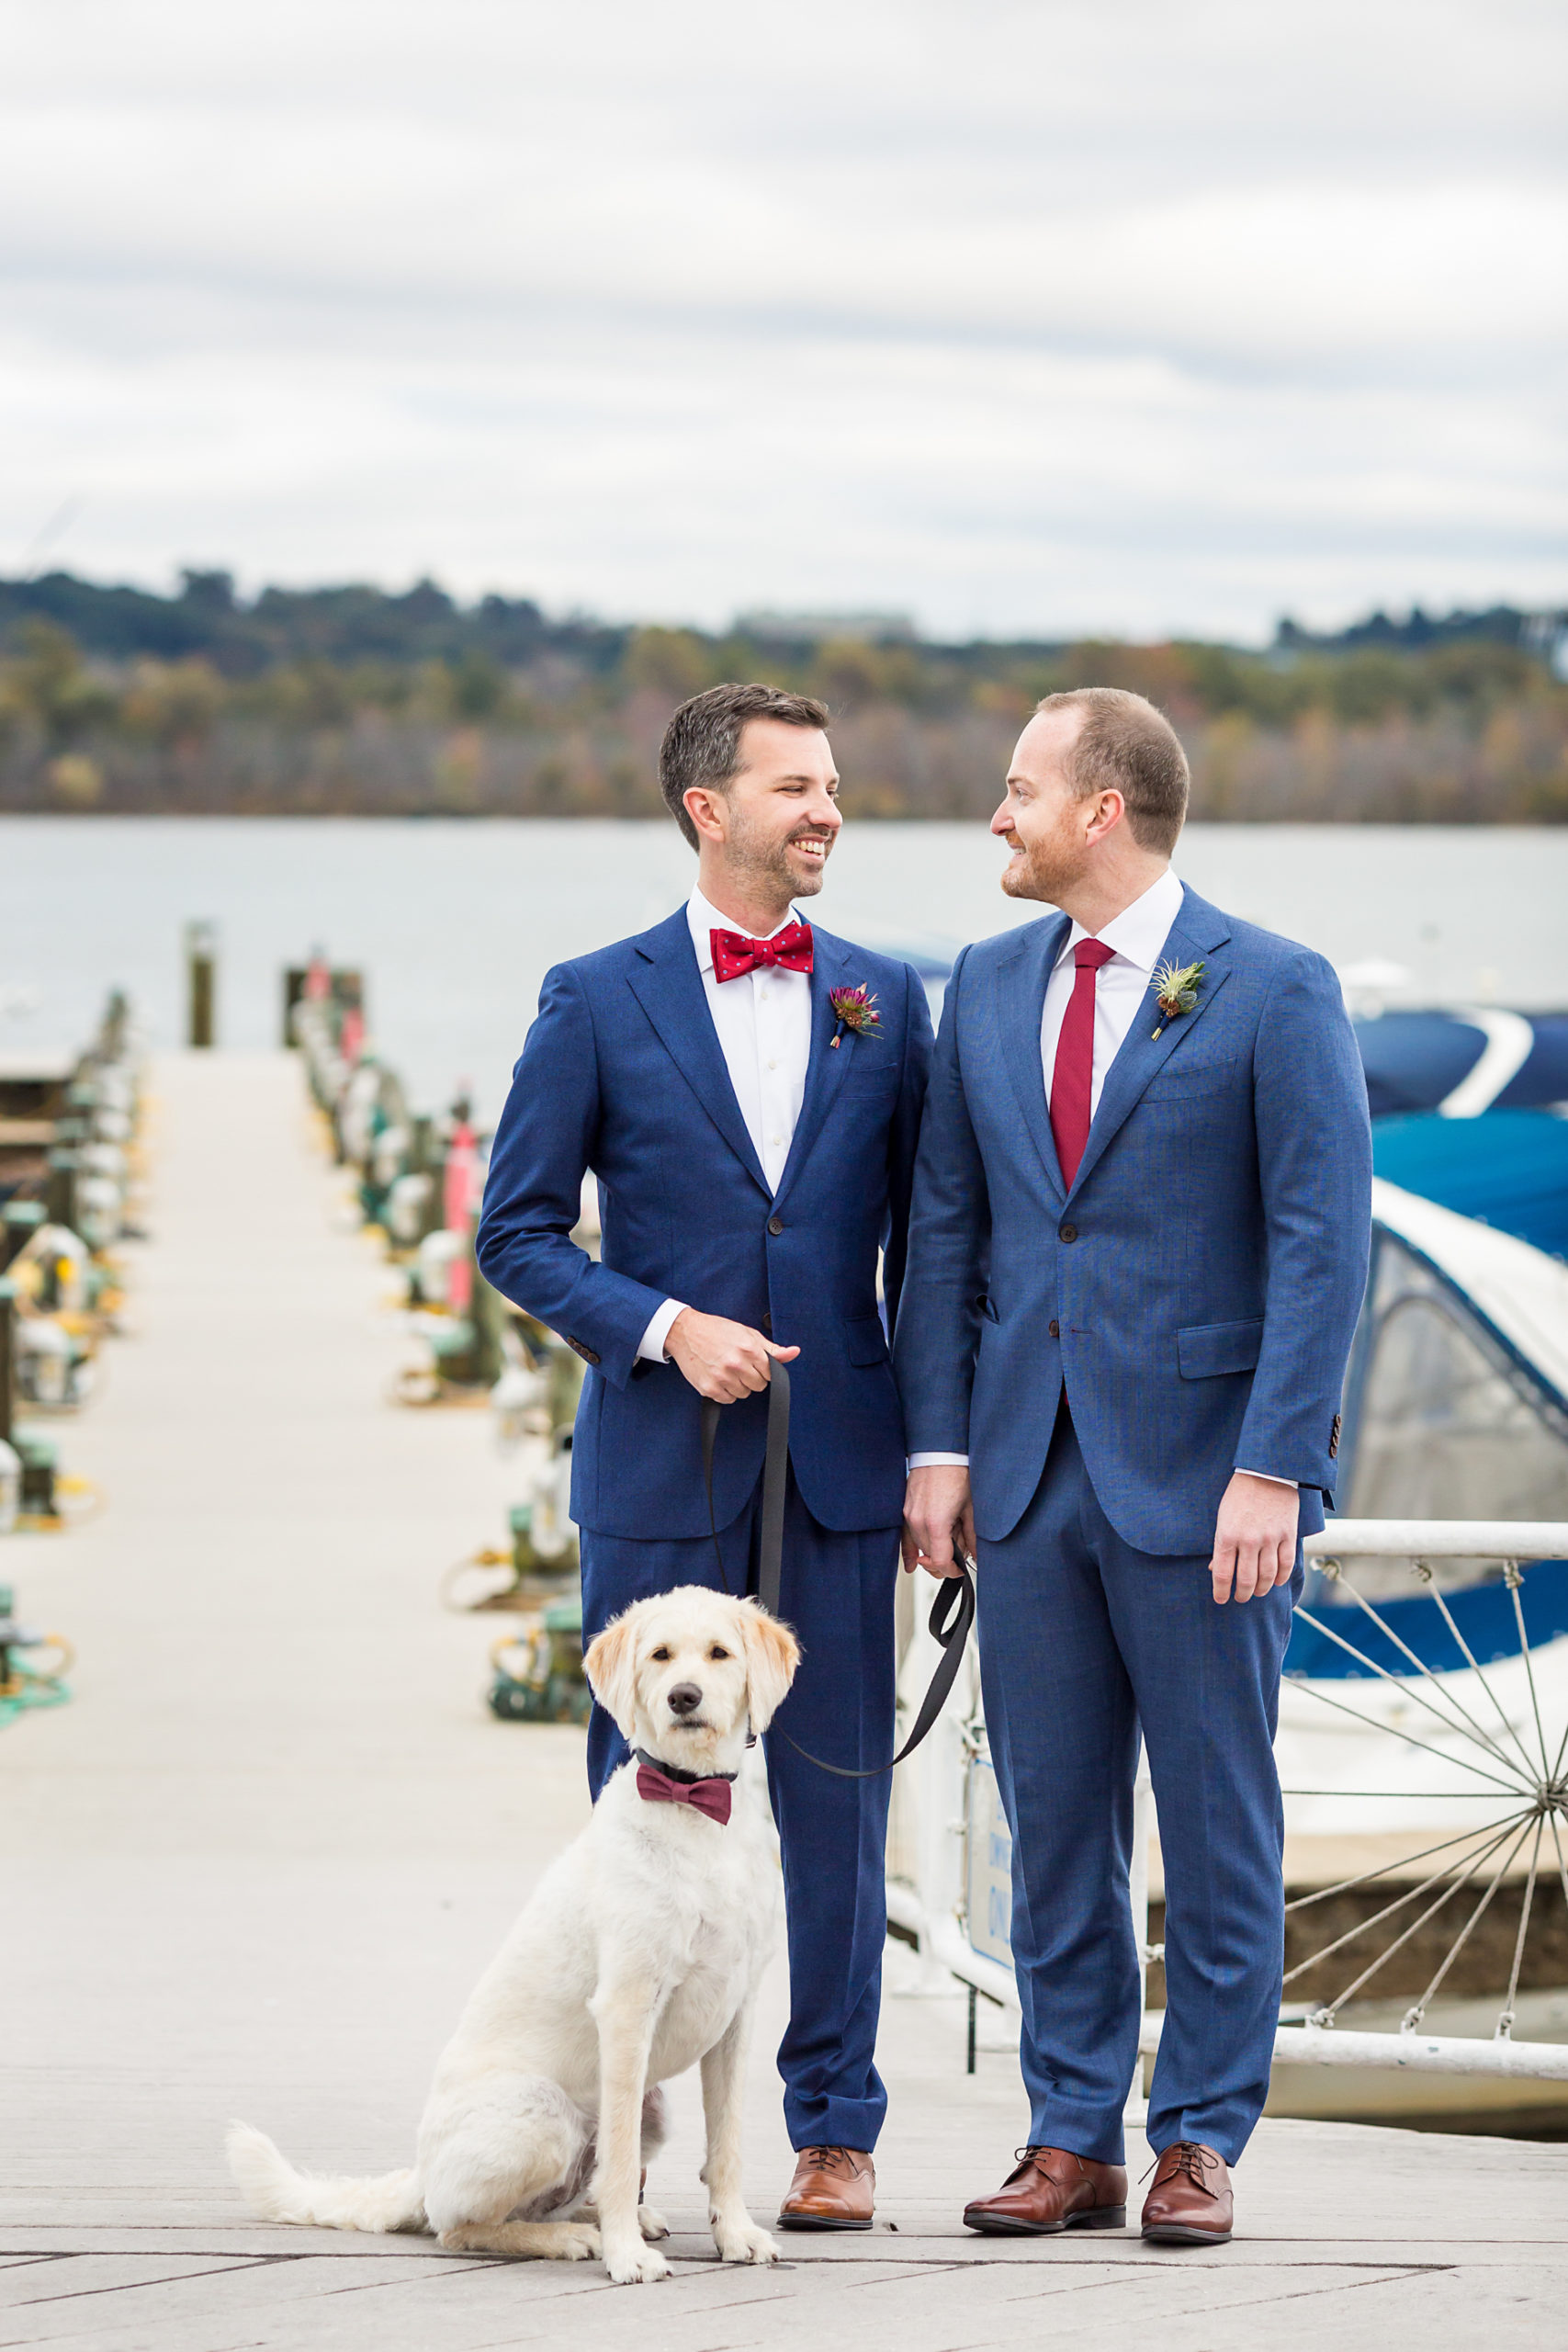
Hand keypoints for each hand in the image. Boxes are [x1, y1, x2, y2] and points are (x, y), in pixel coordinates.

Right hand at [664, 1308, 798, 1403]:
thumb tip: (795, 1352)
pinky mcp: (709, 1387)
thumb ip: (772, 1348)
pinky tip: (718, 1377)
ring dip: (738, 1385)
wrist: (685, 1331)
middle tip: (739, 1365)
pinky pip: (728, 1399)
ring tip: (727, 1369)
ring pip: (744, 1393)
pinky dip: (725, 1391)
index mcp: (749, 1348)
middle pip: (758, 1385)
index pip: (770, 1373)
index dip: (763, 1368)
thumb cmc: (717, 1330)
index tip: (753, 1363)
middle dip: (752, 1377)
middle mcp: (736, 1363)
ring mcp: (721, 1377)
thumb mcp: (748, 1333)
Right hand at [901, 1465, 975, 1579]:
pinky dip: (910, 1552)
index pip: (941, 1562)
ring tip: (950, 1532)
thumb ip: (972, 1536)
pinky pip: (905, 1538)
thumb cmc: (956, 1473)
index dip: (954, 1570)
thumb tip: (975, 1555)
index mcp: (936, 1523)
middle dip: (947, 1557)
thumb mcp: (972, 1509)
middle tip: (962, 1546)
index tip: (961, 1570)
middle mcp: (917, 1521)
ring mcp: (908, 1515)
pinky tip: (912, 1563)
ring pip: (920, 1547)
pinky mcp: (904, 1510)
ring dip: (934, 1549)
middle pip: (930, 1556)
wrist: (941, 1451)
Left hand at [1209, 1472, 1298, 1603]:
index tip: (1221, 1599)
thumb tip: (1215, 1569)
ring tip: (1257, 1592)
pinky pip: (1286, 1564)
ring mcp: (1270, 1539)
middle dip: (1242, 1594)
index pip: (1222, 1573)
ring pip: (1267, 1576)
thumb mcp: (1222, 1517)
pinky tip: (1277, 1582)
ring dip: (1262, 1589)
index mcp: (1227, 1535)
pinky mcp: (1287, 1535)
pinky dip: (1281, 1577)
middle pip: (1246, 1579)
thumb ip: (1221, 1544)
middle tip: (1240, 1598)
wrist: (1266, 1473)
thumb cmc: (1239, 1495)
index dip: (1221, 1591)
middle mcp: (1248, 1540)